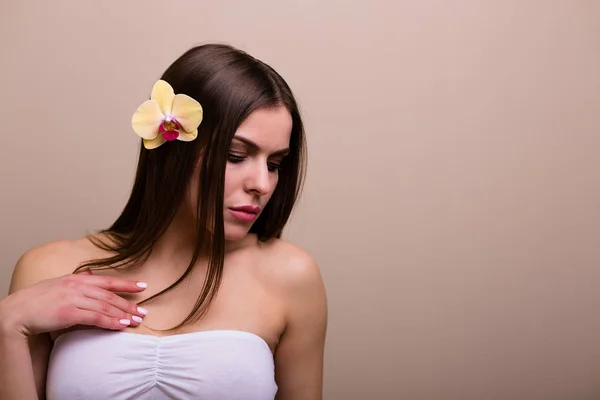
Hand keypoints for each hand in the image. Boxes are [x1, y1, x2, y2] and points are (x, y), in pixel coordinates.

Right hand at [0, 271, 147, 337]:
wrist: (18, 311)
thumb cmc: (38, 299)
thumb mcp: (60, 284)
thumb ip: (77, 281)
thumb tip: (90, 274)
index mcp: (77, 279)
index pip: (108, 280)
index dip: (127, 284)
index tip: (143, 286)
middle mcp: (78, 286)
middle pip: (110, 296)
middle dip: (129, 304)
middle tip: (143, 312)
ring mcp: (74, 299)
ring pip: (106, 306)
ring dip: (123, 314)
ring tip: (136, 321)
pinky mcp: (69, 313)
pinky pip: (95, 317)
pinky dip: (110, 321)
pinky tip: (120, 326)